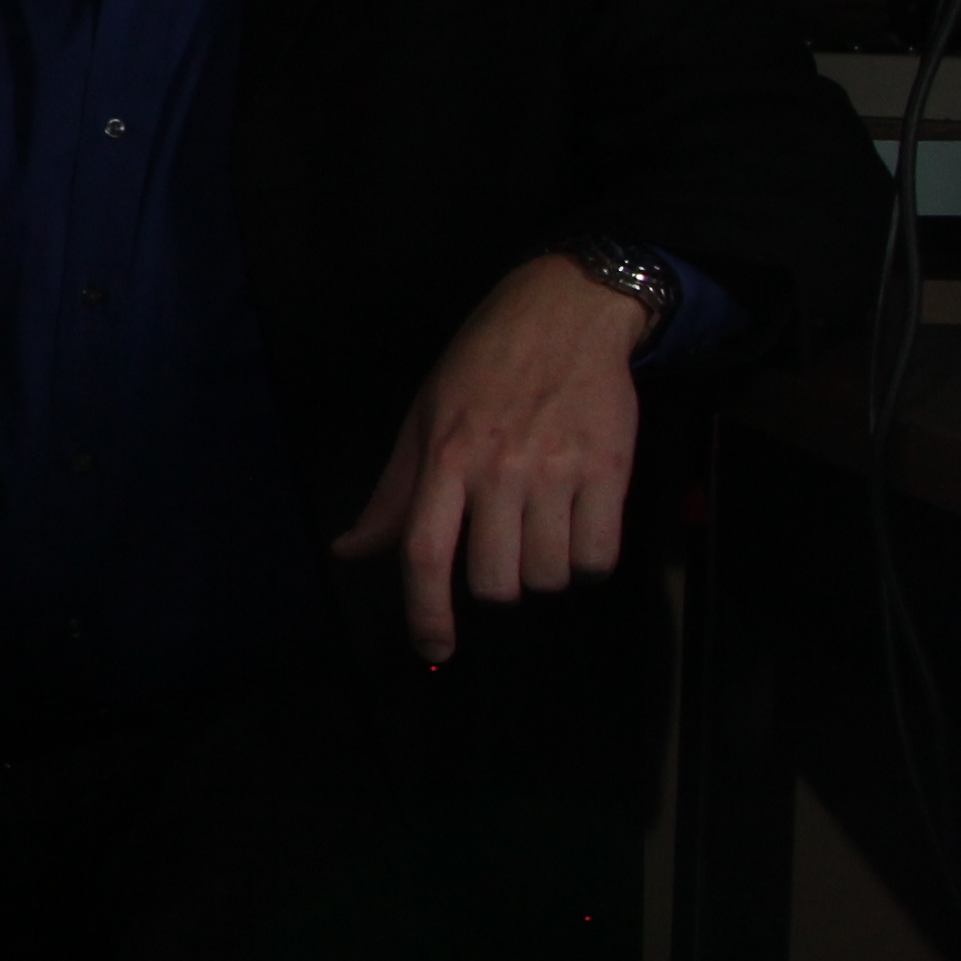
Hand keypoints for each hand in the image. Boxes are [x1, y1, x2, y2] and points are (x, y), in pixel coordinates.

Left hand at [331, 255, 649, 662]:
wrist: (563, 312)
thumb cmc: (482, 366)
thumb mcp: (423, 419)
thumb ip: (393, 495)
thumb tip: (350, 550)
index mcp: (444, 458)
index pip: (425, 554)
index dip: (426, 613)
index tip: (434, 648)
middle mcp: (498, 470)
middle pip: (496, 581)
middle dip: (496, 588)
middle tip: (501, 556)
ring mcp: (557, 472)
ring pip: (550, 575)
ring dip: (545, 573)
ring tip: (540, 534)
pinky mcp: (610, 470)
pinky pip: (600, 556)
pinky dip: (589, 563)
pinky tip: (578, 533)